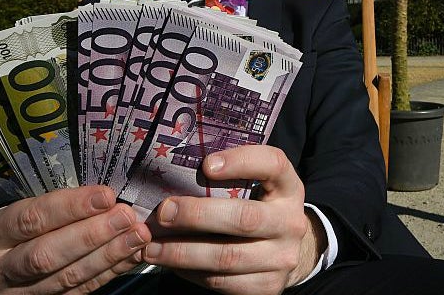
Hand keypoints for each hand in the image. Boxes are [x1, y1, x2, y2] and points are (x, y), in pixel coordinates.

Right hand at [0, 185, 150, 293]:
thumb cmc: (19, 225)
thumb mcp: (22, 206)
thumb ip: (56, 203)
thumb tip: (105, 195)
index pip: (31, 219)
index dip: (71, 207)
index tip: (106, 195)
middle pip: (47, 254)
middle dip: (92, 235)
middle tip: (125, 217)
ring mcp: (19, 293)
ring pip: (67, 277)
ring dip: (108, 255)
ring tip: (136, 235)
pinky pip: (81, 291)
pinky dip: (110, 272)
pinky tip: (131, 254)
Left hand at [142, 145, 325, 294]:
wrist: (287, 250)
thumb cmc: (258, 207)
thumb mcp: (257, 186)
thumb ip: (229, 177)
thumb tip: (173, 172)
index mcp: (288, 187)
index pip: (273, 164)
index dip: (241, 162)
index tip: (206, 164)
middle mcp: (291, 222)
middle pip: (244, 218)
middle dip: (197, 215)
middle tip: (163, 212)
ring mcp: (282, 257)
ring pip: (227, 257)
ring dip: (183, 252)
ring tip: (153, 247)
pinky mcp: (268, 286)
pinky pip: (223, 282)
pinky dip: (191, 273)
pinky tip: (172, 263)